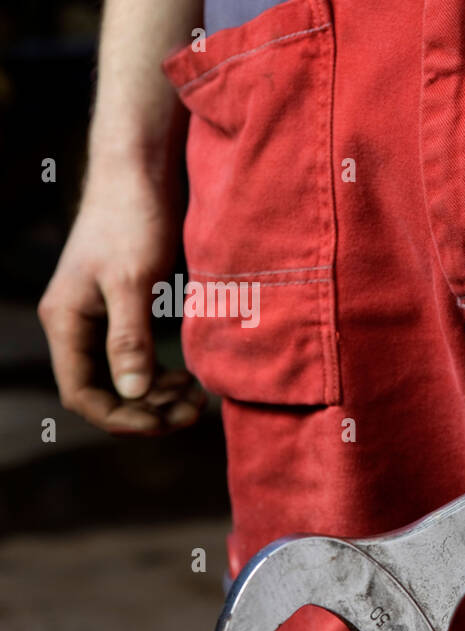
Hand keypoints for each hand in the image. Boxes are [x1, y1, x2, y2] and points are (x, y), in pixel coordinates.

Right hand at [38, 169, 204, 434]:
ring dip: (157, 396)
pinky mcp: (121, 310)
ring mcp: (97, 319)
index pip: (82, 394)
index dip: (123, 418)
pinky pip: (135, 359)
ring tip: (197, 396)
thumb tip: (133, 392)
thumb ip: (130, 339)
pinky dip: (160, 374)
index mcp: (66, 322)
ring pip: (122, 379)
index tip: (167, 422)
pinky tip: (188, 377)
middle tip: (196, 409)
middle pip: (105, 393)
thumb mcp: (133, 282)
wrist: (138, 174)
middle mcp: (75, 326)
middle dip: (147, 410)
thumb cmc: (132, 220)